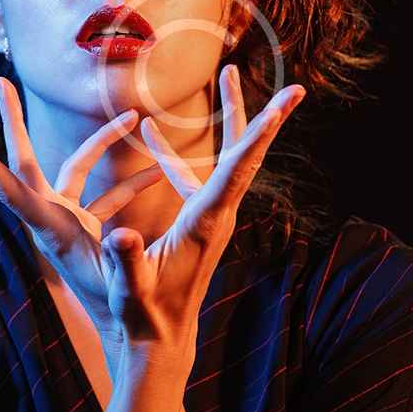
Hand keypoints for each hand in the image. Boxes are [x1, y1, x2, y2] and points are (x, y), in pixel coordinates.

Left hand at [0, 77, 166, 336]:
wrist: (130, 332)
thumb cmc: (124, 311)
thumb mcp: (123, 284)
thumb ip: (124, 259)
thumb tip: (130, 238)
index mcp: (52, 231)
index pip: (12, 191)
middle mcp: (51, 218)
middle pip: (26, 161)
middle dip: (14, 122)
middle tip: (0, 82)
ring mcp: (67, 219)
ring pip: (76, 166)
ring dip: (104, 142)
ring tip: (136, 117)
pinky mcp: (85, 224)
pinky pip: (103, 191)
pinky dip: (131, 181)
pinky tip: (160, 171)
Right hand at [98, 64, 305, 356]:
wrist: (160, 335)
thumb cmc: (144, 312)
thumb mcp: (130, 286)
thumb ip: (126, 259)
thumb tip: (119, 236)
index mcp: (206, 222)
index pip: (237, 171)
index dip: (258, 136)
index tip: (283, 106)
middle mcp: (218, 214)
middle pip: (246, 156)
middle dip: (265, 118)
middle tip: (293, 87)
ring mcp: (212, 215)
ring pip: (229, 158)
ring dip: (231, 118)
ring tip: (230, 76)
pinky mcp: (199, 219)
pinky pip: (196, 174)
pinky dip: (175, 152)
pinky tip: (149, 135)